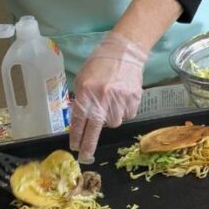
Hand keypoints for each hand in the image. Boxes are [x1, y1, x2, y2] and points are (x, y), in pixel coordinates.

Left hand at [70, 32, 147, 163]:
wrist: (125, 51)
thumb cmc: (100, 64)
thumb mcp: (83, 78)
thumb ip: (81, 99)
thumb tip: (81, 120)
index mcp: (86, 92)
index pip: (79, 120)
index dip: (76, 136)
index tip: (75, 147)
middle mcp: (102, 98)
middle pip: (95, 129)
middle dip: (89, 145)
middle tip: (85, 157)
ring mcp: (120, 99)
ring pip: (114, 123)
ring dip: (111, 118)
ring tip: (111, 103)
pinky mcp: (134, 99)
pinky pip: (127, 115)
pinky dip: (124, 110)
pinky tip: (122, 98)